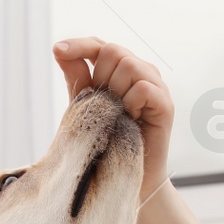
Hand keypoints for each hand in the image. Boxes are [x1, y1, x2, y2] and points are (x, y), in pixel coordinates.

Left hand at [53, 38, 172, 201]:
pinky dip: (131, 103)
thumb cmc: (105, 143)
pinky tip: (130, 119)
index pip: (100, 45)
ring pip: (129, 65)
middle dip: (100, 76)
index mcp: (122, 71)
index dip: (79, 45)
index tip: (57, 50)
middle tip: (104, 105)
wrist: (125, 179)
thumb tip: (59, 48)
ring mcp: (156, 87)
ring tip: (118, 114)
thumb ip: (78, 77)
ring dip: (115, 91)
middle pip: (113, 50)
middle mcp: (142, 73)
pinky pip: (143, 88)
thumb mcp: (85, 106)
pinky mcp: (165, 105)